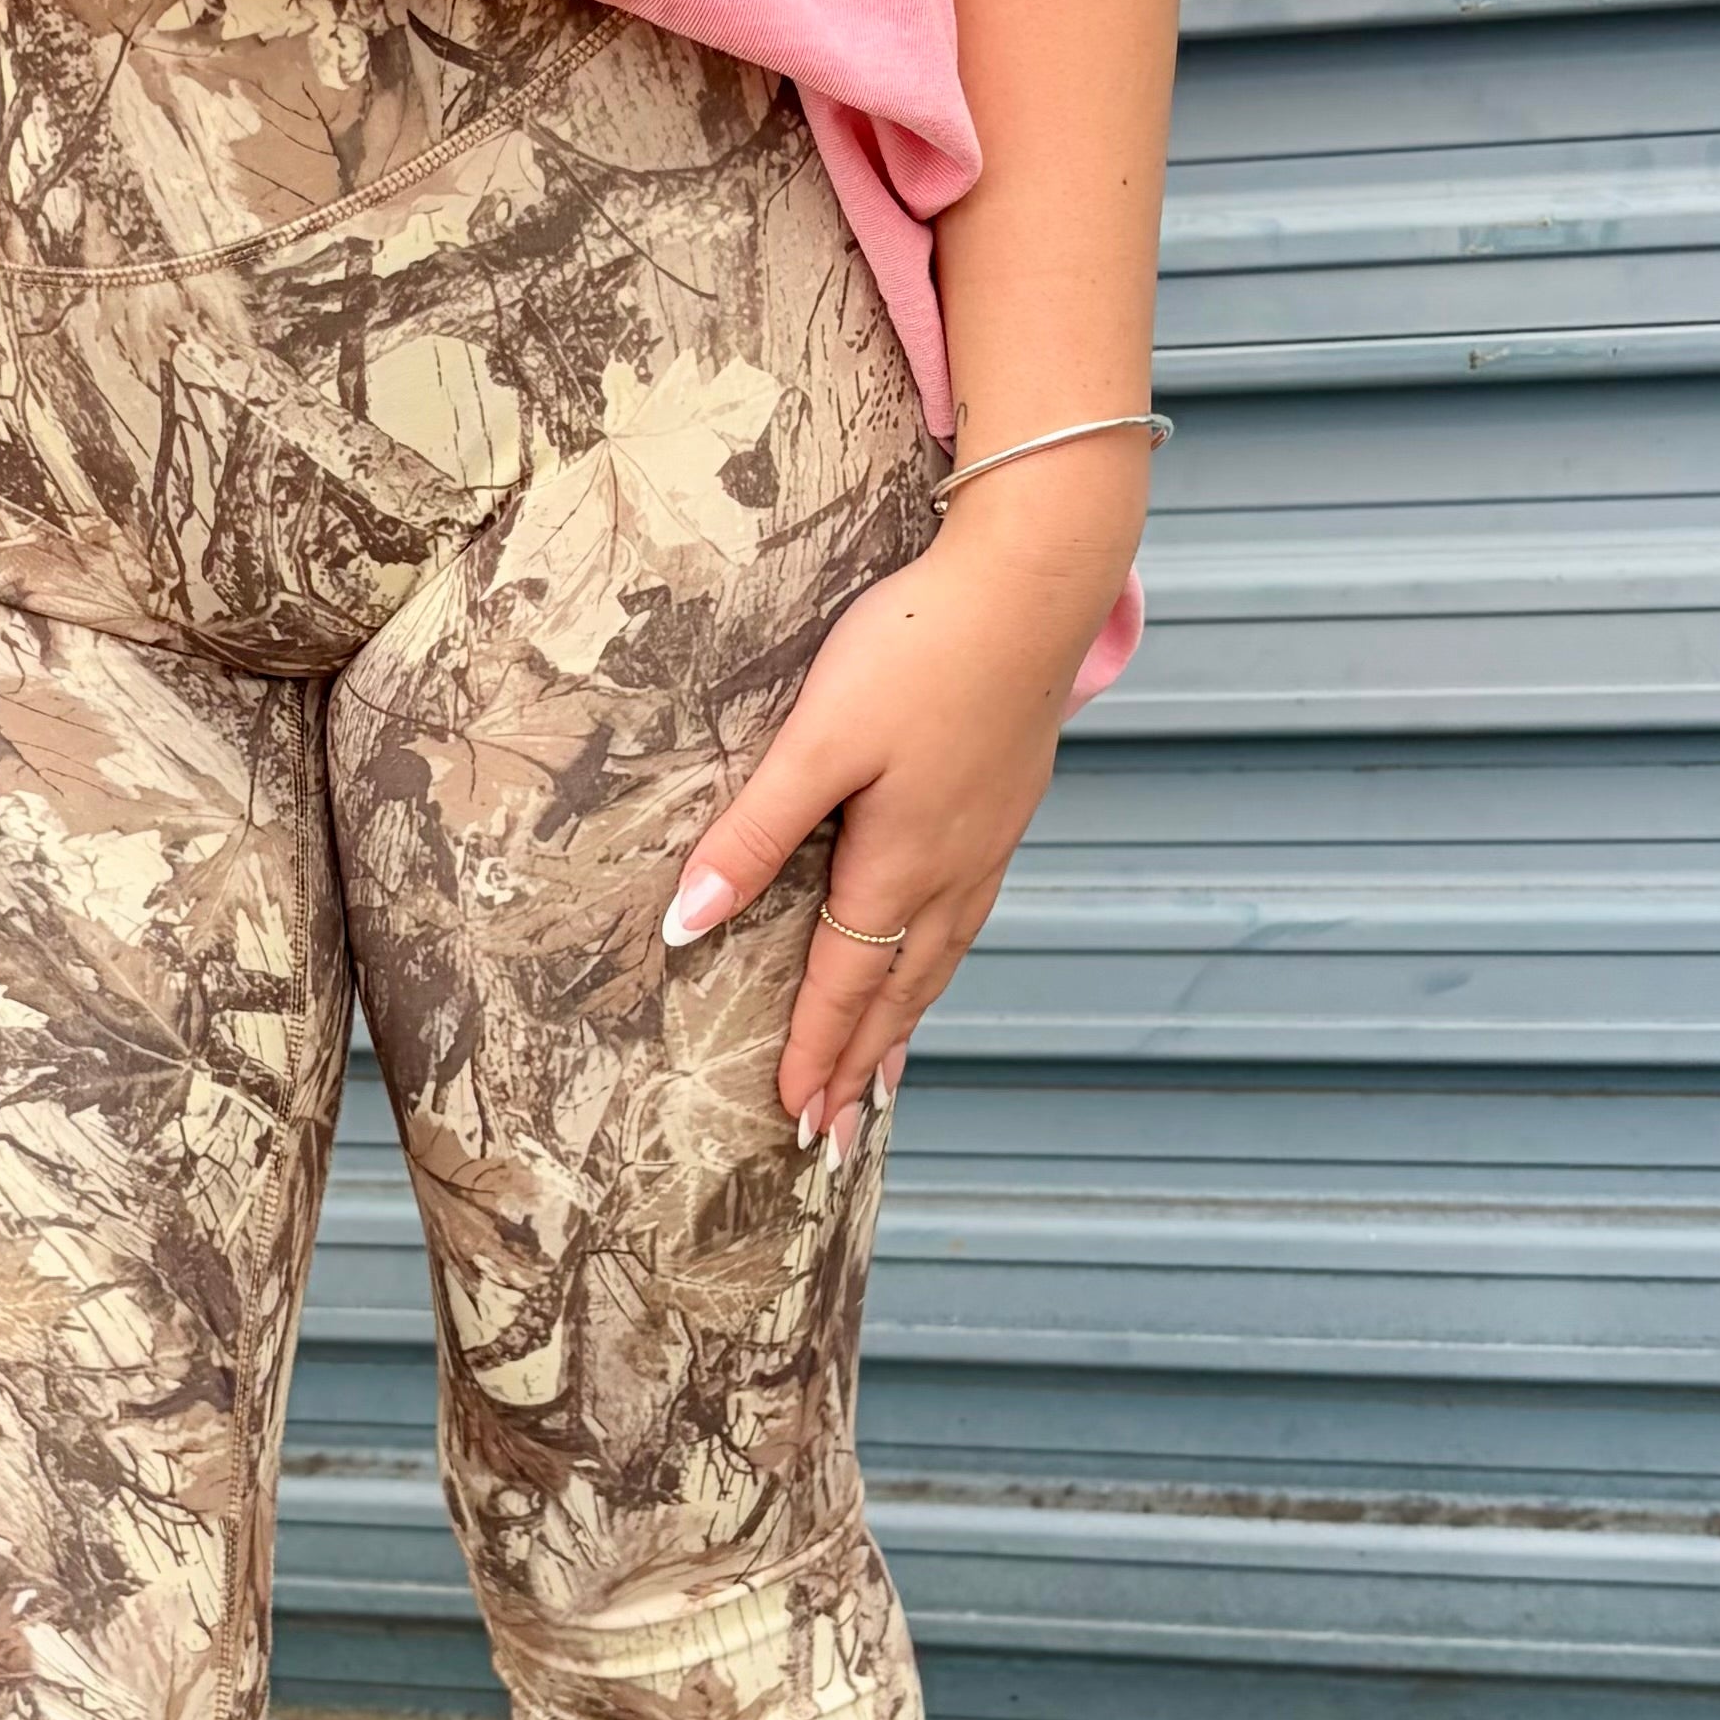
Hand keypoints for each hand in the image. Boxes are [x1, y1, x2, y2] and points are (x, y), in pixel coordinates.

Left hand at [659, 458, 1146, 1145]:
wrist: (1031, 580)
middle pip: (899, 992)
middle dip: (860, 1069)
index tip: (791, 1121)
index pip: (846, 986)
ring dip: (905, 1025)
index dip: (814, 1055)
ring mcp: (988, 839)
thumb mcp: (817, 742)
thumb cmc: (917, 648)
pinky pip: (967, 917)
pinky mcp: (1006, 803)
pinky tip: (933, 956)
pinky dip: (939, 965)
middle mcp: (954, 870)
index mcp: (900, 865)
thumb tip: (687, 925)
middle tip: (832, 1138)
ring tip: (882, 1079)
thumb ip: (753, 836)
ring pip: (940, 959)